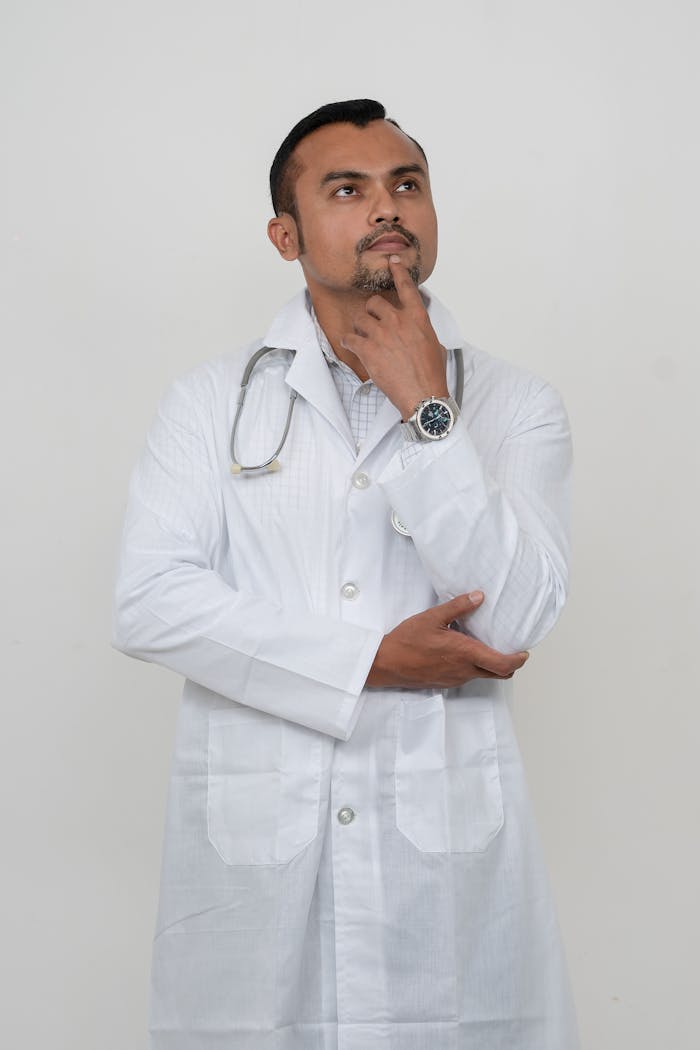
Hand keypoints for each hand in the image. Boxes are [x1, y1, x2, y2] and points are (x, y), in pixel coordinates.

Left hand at [340, 256, 448, 419]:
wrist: (423, 394)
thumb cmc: (431, 373)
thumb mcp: (434, 344)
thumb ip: (421, 329)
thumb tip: (416, 328)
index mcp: (417, 317)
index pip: (406, 287)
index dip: (398, 271)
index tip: (392, 261)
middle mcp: (398, 321)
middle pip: (374, 302)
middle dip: (371, 312)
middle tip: (373, 324)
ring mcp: (381, 334)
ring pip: (360, 319)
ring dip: (359, 328)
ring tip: (363, 339)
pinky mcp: (368, 349)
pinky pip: (350, 338)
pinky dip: (349, 342)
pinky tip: (352, 347)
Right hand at [365, 592, 528, 688]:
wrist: (387, 663)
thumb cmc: (407, 641)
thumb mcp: (433, 617)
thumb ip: (458, 607)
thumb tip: (479, 597)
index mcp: (466, 654)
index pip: (503, 665)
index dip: (518, 660)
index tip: (524, 652)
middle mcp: (464, 671)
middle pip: (499, 674)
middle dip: (509, 663)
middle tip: (511, 649)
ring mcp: (455, 679)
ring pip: (483, 675)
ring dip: (490, 664)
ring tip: (486, 645)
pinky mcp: (446, 682)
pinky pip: (468, 676)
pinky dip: (474, 666)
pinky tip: (464, 652)